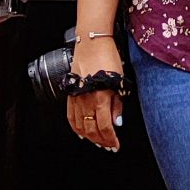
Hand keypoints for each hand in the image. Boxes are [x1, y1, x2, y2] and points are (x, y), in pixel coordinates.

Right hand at [65, 36, 124, 151]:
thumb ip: (117, 104)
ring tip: (97, 141)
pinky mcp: (70, 93)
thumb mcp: (119, 81)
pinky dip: (76, 127)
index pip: (105, 127)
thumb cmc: (108, 58)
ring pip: (80, 126)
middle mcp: (87, 100)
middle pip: (92, 130)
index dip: (111, 139)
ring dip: (90, 137)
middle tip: (109, 145)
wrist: (92, 43)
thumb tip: (117, 122)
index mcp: (101, 98)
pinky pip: (70, 116)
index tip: (116, 145)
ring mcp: (76, 97)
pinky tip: (81, 132)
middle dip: (101, 141)